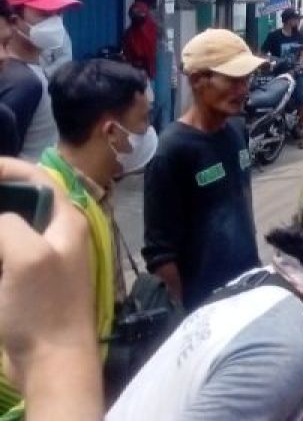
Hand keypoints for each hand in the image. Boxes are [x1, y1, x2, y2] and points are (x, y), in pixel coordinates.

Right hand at [0, 160, 101, 419]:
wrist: (53, 361)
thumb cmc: (45, 307)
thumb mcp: (26, 255)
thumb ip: (9, 224)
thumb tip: (1, 219)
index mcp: (68, 222)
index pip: (40, 179)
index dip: (10, 168)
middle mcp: (60, 236)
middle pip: (24, 202)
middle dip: (0, 195)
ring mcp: (46, 261)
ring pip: (13, 229)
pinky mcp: (31, 285)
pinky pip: (7, 255)